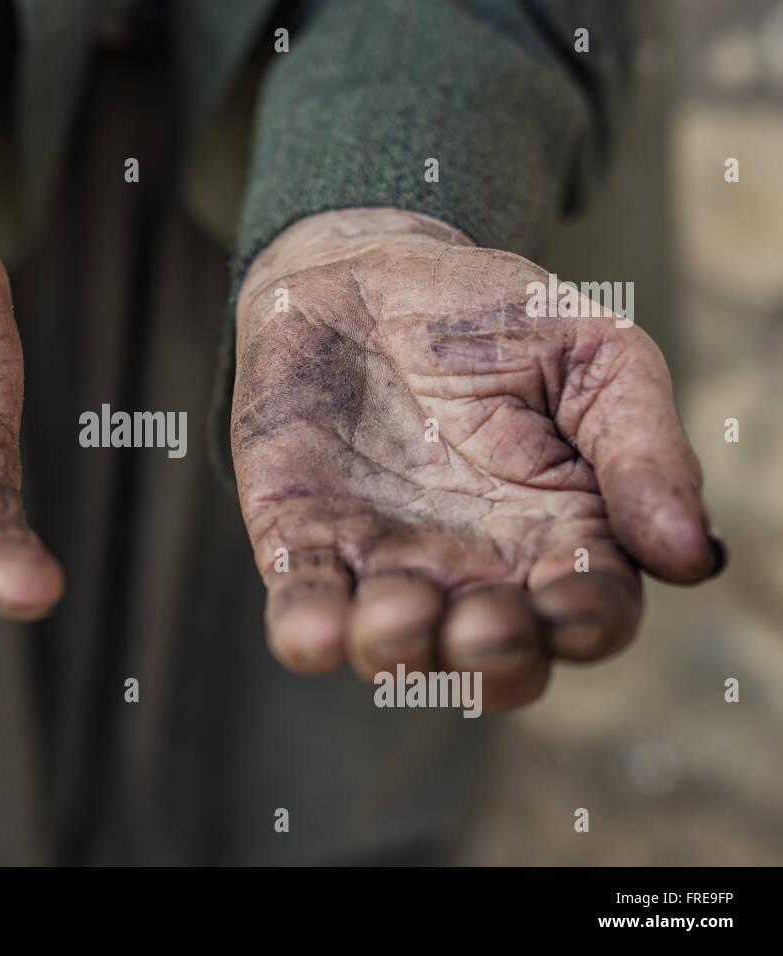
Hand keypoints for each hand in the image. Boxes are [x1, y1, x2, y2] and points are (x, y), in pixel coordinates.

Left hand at [231, 208, 721, 709]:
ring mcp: (383, 563)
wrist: (360, 275)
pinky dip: (307, 629)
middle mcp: (474, 570)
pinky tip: (313, 630)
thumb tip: (694, 557)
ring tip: (396, 611)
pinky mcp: (301, 543)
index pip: (590, 614)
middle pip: (495, 660)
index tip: (566, 597)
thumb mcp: (590, 355)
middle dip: (491, 660)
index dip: (584, 623)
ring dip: (396, 650)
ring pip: (393, 649)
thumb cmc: (489, 318)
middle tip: (481, 624)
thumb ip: (640, 447)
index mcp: (560, 536)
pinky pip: (302, 607)